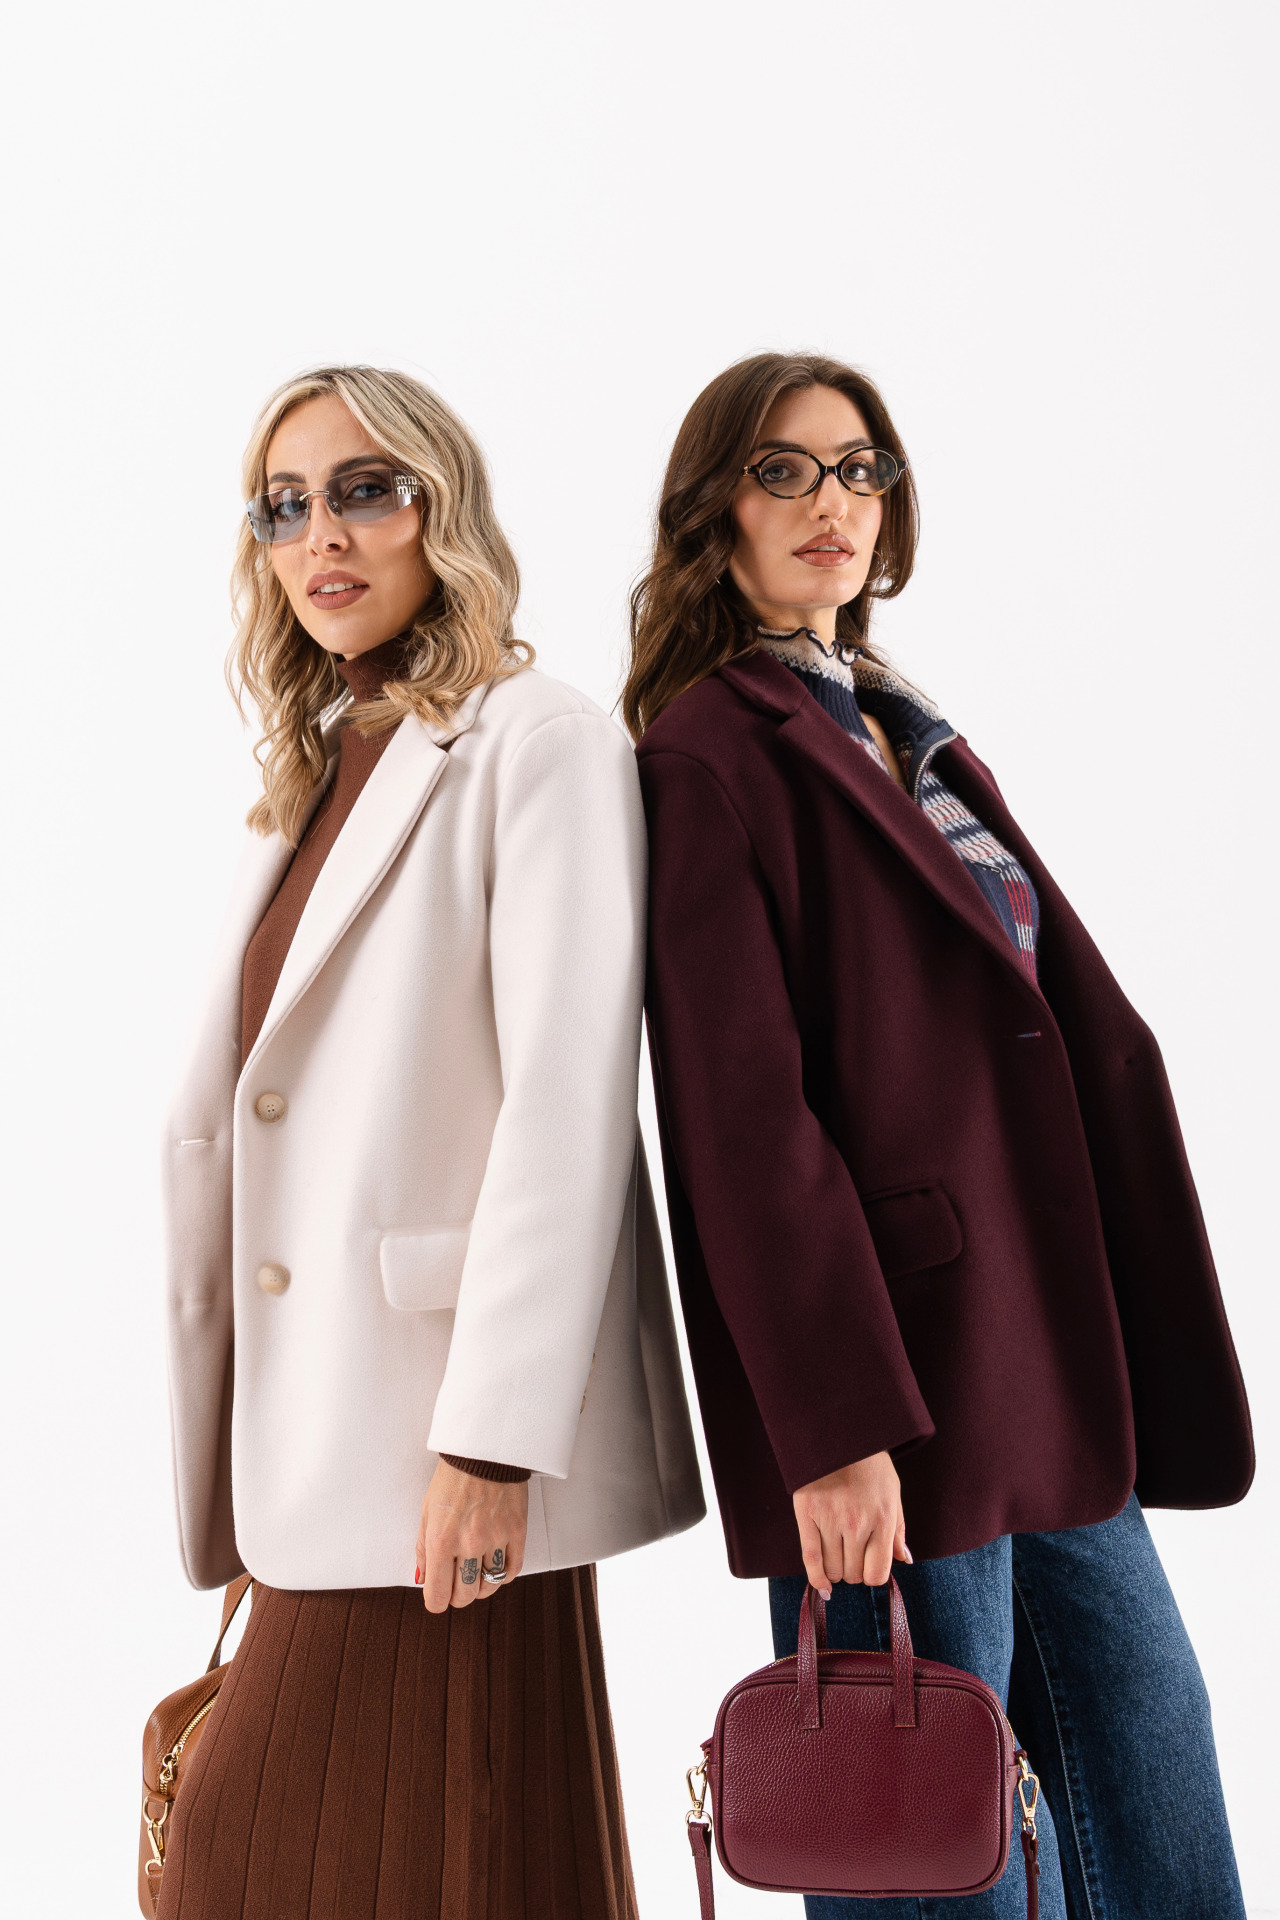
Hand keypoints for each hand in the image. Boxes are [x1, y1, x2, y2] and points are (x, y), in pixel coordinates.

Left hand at [416, 1460, 527, 1613]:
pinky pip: (512, 1570)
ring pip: (489, 1587)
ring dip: (480, 1585)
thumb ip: (423, 1549)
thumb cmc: (453, 1477)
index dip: (436, 1601)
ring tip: (476, 1572)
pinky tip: (495, 1565)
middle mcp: (468, 1543)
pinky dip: (502, 1574)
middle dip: (457, 1596)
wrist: (485, 1450)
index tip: (437, 1595)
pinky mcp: (517, 1531)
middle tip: (456, 1583)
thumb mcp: (427, 1511)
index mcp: (440, 1540)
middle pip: (465, 1596)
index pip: (437, 1595)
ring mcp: (495, 1538)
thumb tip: (422, 1578)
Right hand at [792, 1451, 910, 1595]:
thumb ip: (898, 1530)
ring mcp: (831, 1519)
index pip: (877, 1572)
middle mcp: (857, 1523)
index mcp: (883, 1519)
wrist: (840, 1434)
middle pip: (853, 1574)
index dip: (872, 1575)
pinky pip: (811, 1558)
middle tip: (851, 1555)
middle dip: (853, 1571)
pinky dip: (816, 1577)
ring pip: (833, 1569)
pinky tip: (822, 1586)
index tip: (868, 1566)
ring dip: (835, 1570)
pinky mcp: (807, 1514)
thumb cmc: (870, 1464)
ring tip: (837, 1556)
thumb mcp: (893, 1492)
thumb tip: (905, 1560)